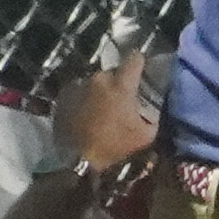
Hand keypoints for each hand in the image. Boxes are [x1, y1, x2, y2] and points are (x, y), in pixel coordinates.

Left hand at [55, 55, 160, 172]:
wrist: (77, 160)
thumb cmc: (114, 146)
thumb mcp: (145, 135)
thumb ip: (152, 116)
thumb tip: (154, 109)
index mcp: (121, 85)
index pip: (135, 58)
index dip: (140, 62)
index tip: (142, 69)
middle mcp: (98, 79)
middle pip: (113, 72)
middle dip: (118, 82)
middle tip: (121, 99)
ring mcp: (78, 86)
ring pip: (94, 82)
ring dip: (100, 91)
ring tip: (101, 108)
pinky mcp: (64, 96)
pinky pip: (79, 91)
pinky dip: (84, 98)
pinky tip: (86, 113)